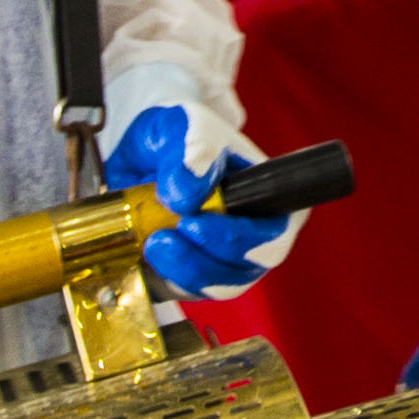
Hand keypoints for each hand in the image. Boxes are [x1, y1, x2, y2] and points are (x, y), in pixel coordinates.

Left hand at [107, 100, 304, 300]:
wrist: (140, 157)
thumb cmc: (177, 137)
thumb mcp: (180, 124)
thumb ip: (191, 147)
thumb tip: (188, 190)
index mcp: (268, 196)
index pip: (277, 230)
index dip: (243, 238)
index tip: (195, 221)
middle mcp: (254, 236)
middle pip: (250, 267)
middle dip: (207, 258)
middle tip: (169, 231)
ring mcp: (224, 262)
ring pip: (218, 288)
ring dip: (183, 270)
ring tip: (152, 241)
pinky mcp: (190, 279)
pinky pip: (185, 293)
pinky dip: (163, 278)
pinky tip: (144, 253)